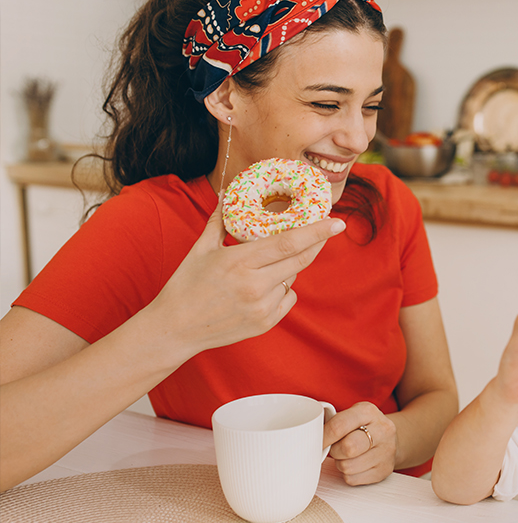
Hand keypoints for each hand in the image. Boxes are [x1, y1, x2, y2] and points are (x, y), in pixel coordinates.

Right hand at [146, 202, 345, 357]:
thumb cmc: (186, 285)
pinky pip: (288, 298)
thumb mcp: (201, 249)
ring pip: (293, 279)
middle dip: (316, 243)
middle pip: (300, 260)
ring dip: (289, 267)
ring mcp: (262, 307)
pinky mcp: (265, 323)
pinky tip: (261, 287)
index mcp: (240, 262)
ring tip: (265, 265)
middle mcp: (255, 285)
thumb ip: (220, 220)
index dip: (316, 232)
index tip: (337, 222)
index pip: (288, 243)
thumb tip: (227, 194)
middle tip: (328, 229)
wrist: (175, 328)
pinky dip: (282, 289)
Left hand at [323, 402, 396, 485]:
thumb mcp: (352, 414)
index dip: (323, 438)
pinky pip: (353, 480)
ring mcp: (386, 451)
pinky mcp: (385, 470)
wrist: (390, 438)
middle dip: (335, 452)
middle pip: (347, 448)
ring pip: (348, 467)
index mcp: (368, 411)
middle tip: (336, 449)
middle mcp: (382, 430)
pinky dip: (348, 475)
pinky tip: (355, 465)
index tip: (316, 443)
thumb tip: (308, 437)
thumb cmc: (363, 426)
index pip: (339, 426)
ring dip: (341, 464)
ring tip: (347, 456)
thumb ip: (333, 422)